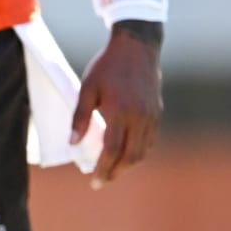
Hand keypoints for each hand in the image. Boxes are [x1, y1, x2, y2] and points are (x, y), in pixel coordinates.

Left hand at [72, 20, 162, 186]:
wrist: (136, 48)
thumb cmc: (107, 66)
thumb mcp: (87, 88)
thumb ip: (80, 117)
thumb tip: (73, 143)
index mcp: (121, 112)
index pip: (112, 150)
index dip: (104, 168)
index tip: (94, 181)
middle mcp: (140, 118)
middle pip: (130, 156)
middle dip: (116, 172)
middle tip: (101, 180)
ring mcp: (151, 117)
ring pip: (142, 151)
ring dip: (127, 164)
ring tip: (111, 169)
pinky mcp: (157, 114)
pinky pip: (149, 141)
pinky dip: (137, 152)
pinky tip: (125, 153)